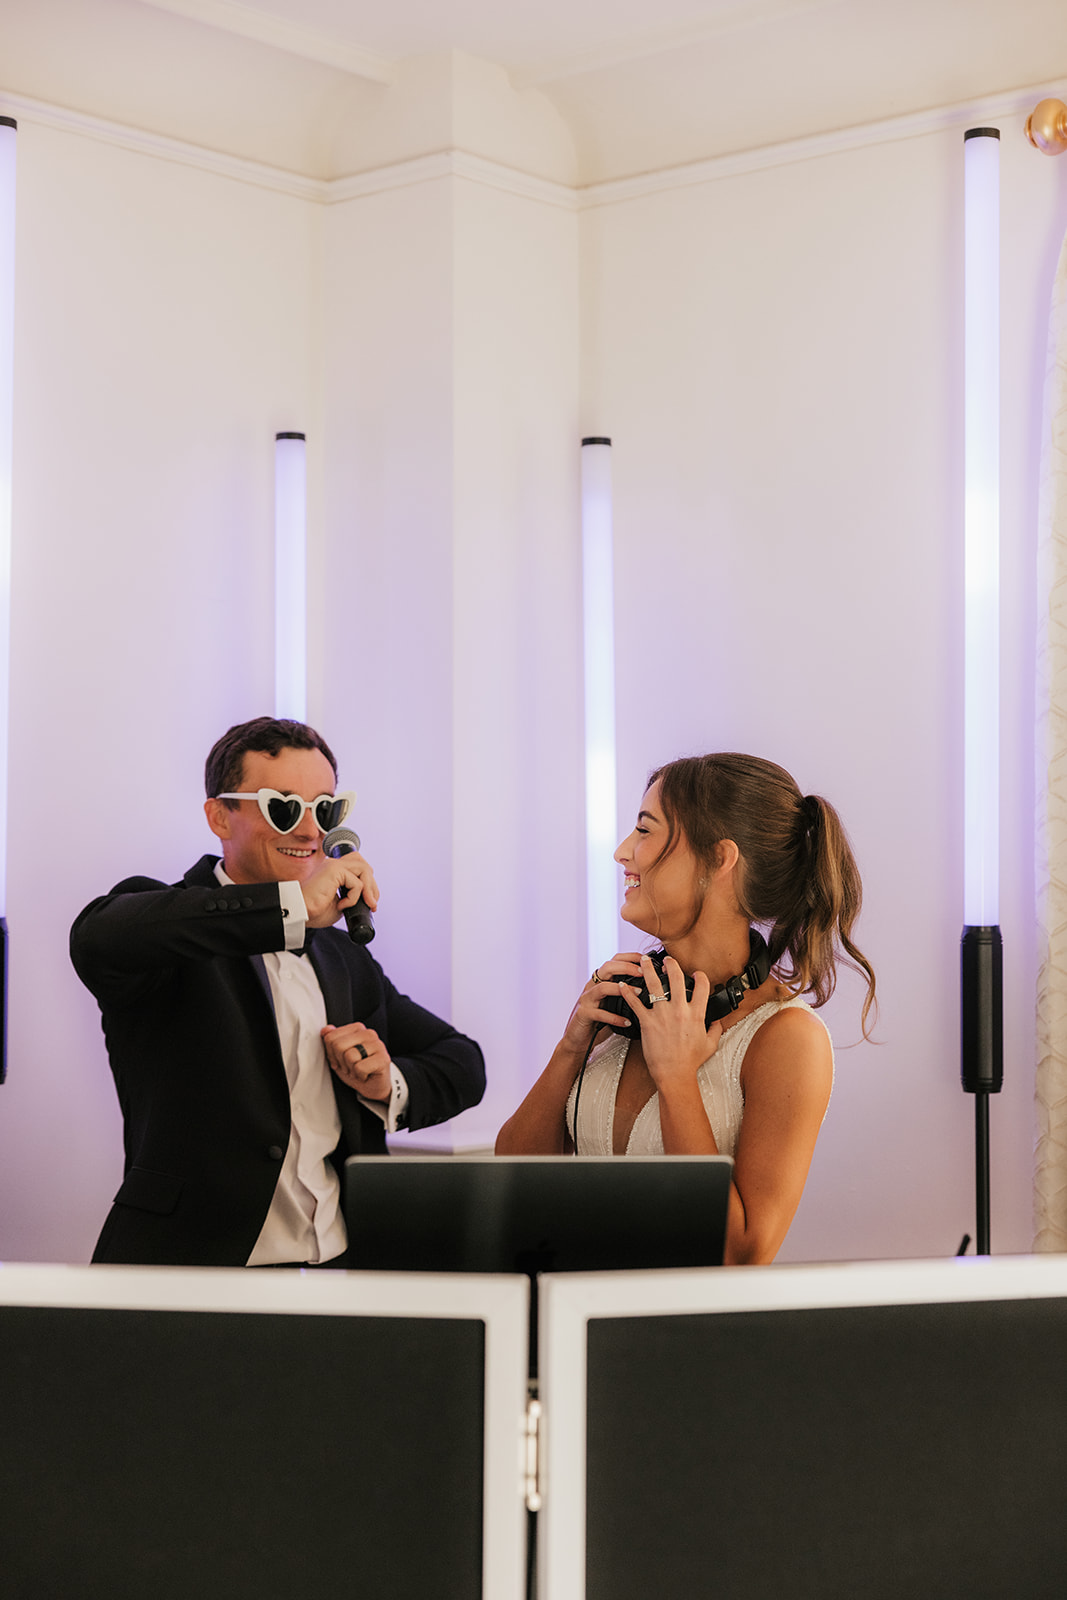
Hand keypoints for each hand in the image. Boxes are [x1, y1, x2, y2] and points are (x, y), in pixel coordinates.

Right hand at [301, 851, 379, 928]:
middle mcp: (333, 864)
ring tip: (366, 904)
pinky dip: (354, 897)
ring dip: (369, 890)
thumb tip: (368, 900)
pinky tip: (342, 906)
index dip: (368, 880)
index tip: (370, 900)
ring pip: (364, 870)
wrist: (299, 914)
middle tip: (372, 904)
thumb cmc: (314, 911)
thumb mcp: (340, 903)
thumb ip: (352, 896)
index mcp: (333, 871)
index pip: (357, 864)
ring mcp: (333, 865)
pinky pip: (357, 882)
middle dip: (372, 885)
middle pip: (364, 864)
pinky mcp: (334, 870)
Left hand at [321, 1022, 392, 1102]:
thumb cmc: (357, 1070)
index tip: (339, 1059)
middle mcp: (369, 1033)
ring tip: (358, 1070)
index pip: (330, 1036)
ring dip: (351, 1069)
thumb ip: (332, 1041)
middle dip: (340, 1061)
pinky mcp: (384, 1058)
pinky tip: (366, 1075)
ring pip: (349, 1056)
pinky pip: (360, 1067)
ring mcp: (378, 1045)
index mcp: (357, 1029)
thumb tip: (326, 1030)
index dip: (331, 1053)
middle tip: (349, 1067)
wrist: (373, 1086)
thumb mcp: (339, 1055)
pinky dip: (360, 1076)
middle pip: (338, 1045)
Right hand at [560, 952, 644, 1054]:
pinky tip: (627, 1022)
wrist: (579, 1039)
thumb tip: (650, 989)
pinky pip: (600, 1013)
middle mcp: (593, 986)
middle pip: (607, 967)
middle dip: (626, 967)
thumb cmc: (599, 1021)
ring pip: (602, 987)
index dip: (630, 957)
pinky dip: (614, 1018)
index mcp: (601, 980)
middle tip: (643, 973)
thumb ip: (626, 994)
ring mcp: (587, 999)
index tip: (646, 959)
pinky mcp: (583, 1014)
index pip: (614, 960)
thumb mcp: (613, 1003)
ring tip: (638, 993)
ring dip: (621, 989)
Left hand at [620, 953, 721, 1089]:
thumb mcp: (710, 1044)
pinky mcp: (647, 1022)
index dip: (700, 976)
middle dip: (671, 964)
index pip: (702, 987)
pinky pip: (636, 1004)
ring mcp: (662, 1015)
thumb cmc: (690, 1061)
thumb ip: (715, 1029)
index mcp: (696, 1014)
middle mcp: (679, 1011)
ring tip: (644, 960)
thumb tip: (718, 1020)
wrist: (674, 1074)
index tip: (696, 973)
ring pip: (655, 986)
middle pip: (676, 979)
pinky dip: (628, 993)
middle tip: (667, 958)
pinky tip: (623, 985)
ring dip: (648, 970)